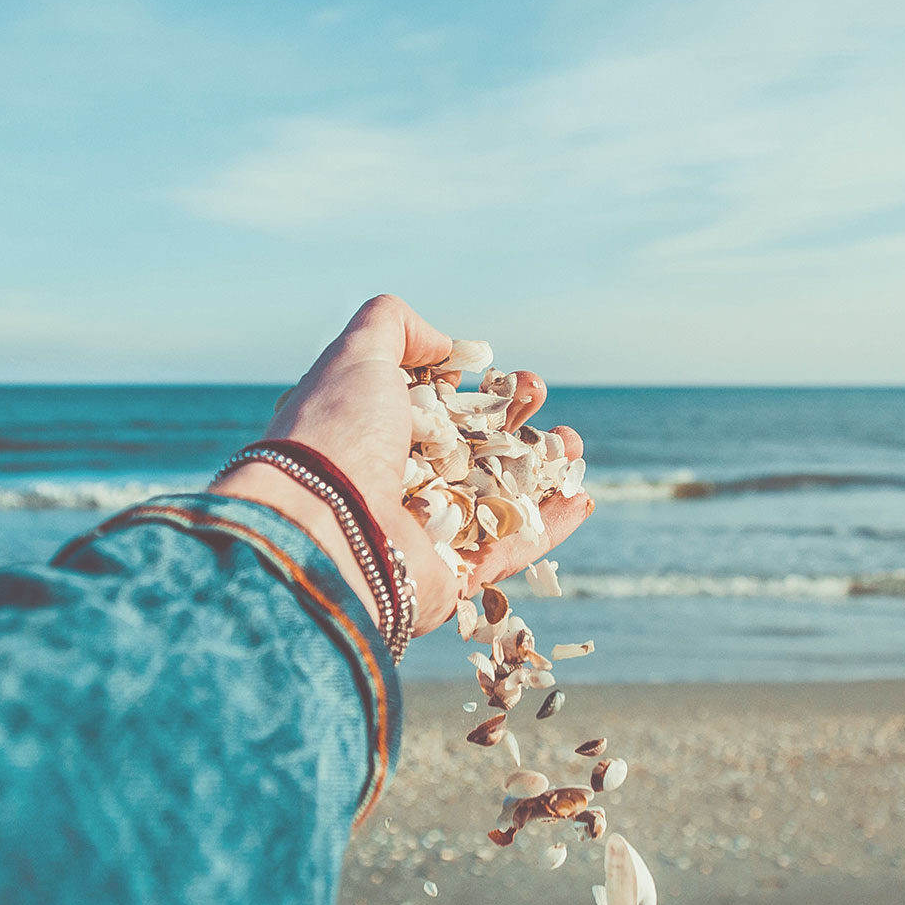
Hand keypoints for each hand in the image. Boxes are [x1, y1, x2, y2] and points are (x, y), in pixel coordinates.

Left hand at [209, 295, 593, 637]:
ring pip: (495, 499)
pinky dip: (547, 527)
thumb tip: (444, 345)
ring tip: (575, 442)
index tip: (503, 371)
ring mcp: (422, 536)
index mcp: (368, 437)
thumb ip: (394, 325)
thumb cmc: (335, 436)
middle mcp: (393, 487)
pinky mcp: (450, 579)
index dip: (471, 388)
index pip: (431, 410)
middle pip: (469, 449)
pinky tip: (580, 497)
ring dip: (540, 469)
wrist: (323, 530)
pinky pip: (510, 551)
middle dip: (512, 418)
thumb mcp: (356, 356)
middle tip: (539, 389)